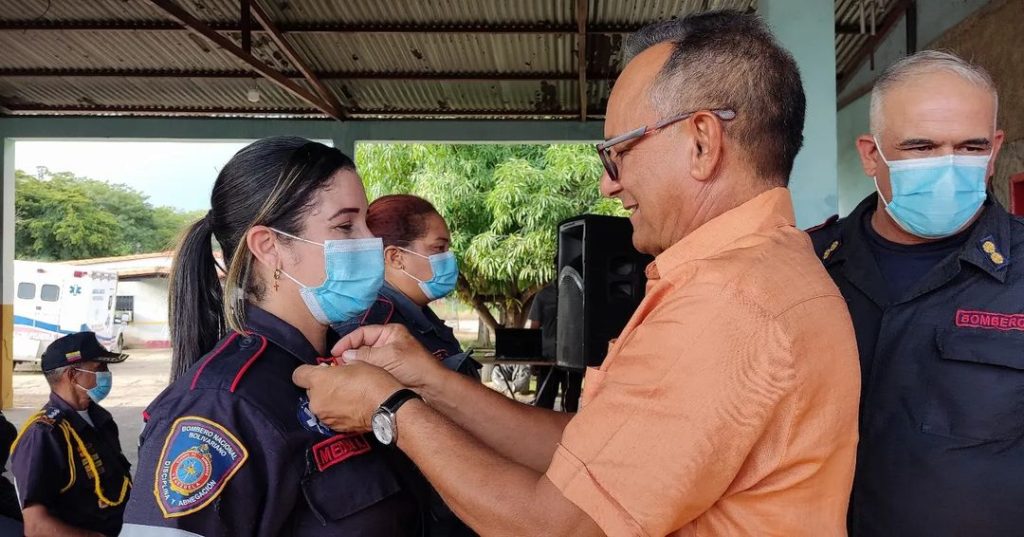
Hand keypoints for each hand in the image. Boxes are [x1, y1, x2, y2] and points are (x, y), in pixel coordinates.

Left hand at [292, 361, 403, 432]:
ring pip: (319, 404)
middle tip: (338, 384)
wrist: (386, 407)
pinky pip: (330, 416)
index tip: (319, 371)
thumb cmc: (372, 381)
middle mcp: (315, 400)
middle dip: (320, 387)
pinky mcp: (334, 427)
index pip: (298, 375)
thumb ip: (337, 368)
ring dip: (328, 400)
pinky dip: (336, 412)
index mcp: (318, 380)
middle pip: (310, 391)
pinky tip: (351, 408)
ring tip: (346, 398)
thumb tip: (334, 371)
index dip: (308, 372)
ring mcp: (324, 416)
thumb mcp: (355, 364)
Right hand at [332, 324, 446, 390]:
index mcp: (389, 333)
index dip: (347, 341)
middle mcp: (387, 343)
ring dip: (354, 365)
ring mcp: (386, 358)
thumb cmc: (415, 366)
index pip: (363, 333)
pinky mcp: (386, 372)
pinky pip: (369, 370)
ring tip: (343, 372)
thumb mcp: (388, 355)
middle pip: (361, 346)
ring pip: (363, 360)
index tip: (335, 352)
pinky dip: (360, 373)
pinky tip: (353, 378)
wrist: (430, 387)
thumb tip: (345, 355)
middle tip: (337, 364)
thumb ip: (365, 355)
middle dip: (349, 354)